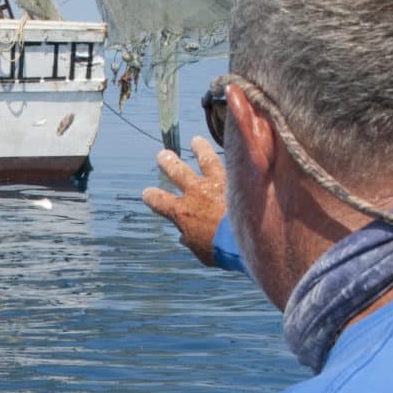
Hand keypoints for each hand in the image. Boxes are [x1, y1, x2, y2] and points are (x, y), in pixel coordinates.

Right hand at [142, 136, 227, 266]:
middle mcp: (195, 193)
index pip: (159, 201)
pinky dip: (232, 157)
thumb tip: (184, 238)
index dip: (151, 196)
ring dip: (200, 149)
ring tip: (196, 141)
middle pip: (177, 172)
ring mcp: (216, 184)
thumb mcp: (201, 251)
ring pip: (205, 160)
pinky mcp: (236, 181)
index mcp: (181, 212)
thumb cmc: (221, 250)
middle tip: (163, 155)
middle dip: (168, 163)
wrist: (246, 238)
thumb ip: (192, 241)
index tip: (147, 193)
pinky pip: (232, 163)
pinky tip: (234, 149)